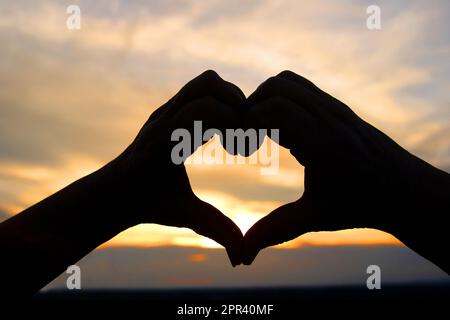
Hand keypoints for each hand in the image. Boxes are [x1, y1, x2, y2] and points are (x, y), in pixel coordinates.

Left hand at [109, 70, 244, 265]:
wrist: (116, 190)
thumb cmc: (147, 203)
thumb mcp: (182, 216)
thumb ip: (213, 229)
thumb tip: (241, 257)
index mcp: (165, 140)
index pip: (204, 108)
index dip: (234, 123)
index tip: (241, 151)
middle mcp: (164, 117)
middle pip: (209, 84)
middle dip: (236, 105)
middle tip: (242, 138)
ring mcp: (166, 109)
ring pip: (206, 81)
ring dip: (229, 99)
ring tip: (235, 132)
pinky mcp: (171, 108)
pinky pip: (201, 89)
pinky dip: (220, 102)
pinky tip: (223, 131)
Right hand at [243, 71, 449, 271]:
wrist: (404, 189)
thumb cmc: (361, 205)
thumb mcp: (315, 218)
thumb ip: (274, 231)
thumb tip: (240, 256)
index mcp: (324, 143)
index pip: (275, 108)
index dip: (248, 122)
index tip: (243, 148)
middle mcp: (329, 117)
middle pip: (276, 87)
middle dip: (251, 106)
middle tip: (247, 137)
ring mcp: (335, 107)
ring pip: (287, 81)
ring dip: (266, 99)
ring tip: (262, 131)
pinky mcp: (337, 105)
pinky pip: (301, 87)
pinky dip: (282, 98)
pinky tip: (283, 129)